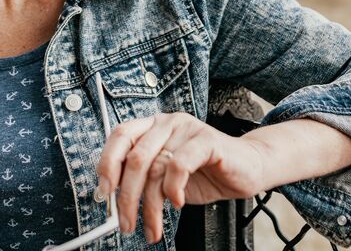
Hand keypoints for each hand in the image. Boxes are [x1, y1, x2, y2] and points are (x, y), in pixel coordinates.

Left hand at [95, 112, 265, 244]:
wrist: (248, 168)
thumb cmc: (207, 173)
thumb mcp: (166, 178)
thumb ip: (143, 181)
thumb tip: (113, 200)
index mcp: (152, 127)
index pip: (119, 136)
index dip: (106, 164)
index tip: (102, 193)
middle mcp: (166, 123)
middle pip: (134, 158)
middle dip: (126, 197)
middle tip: (125, 222)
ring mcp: (186, 128)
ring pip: (155, 168)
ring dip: (150, 206)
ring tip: (152, 226)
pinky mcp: (206, 139)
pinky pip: (179, 165)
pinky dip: (173, 189)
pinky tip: (178, 202)